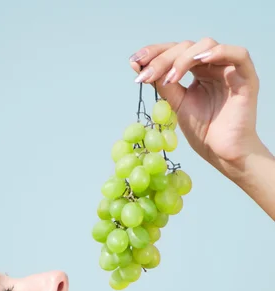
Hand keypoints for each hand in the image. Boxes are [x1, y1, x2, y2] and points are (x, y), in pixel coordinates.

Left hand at [129, 39, 262, 177]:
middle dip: (163, 59)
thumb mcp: (177, 106)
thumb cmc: (204, 132)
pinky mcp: (246, 77)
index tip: (134, 63)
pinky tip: (200, 61)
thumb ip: (165, 86)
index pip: (175, 52)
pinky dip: (218, 52)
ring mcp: (229, 69)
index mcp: (197, 71)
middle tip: (146, 75)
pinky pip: (238, 54)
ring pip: (206, 45)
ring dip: (184, 58)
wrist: (223, 154)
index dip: (154, 54)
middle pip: (186, 47)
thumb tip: (142, 68)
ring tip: (170, 78)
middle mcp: (213, 65)